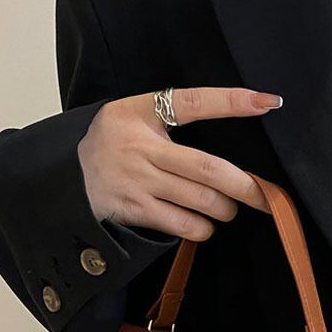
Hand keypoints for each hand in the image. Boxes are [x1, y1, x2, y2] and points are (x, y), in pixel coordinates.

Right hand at [77, 87, 282, 240]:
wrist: (64, 176)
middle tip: (264, 195)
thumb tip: (234, 119)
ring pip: (200, 200)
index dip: (231, 102)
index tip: (267, 102)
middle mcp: (141, 147)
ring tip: (227, 208)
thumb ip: (173, 114)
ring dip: (224, 209)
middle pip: (208, 168)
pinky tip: (203, 224)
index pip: (193, 103)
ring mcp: (138, 181)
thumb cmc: (113, 142)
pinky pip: (182, 225)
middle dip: (245, 186)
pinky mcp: (134, 210)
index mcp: (143, 113)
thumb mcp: (134, 114)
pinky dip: (202, 228)